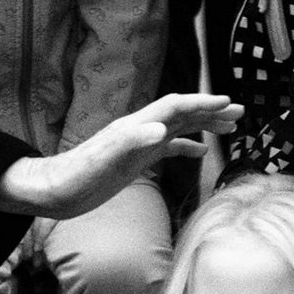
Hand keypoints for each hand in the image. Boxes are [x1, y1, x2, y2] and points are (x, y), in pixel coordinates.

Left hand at [0, 93, 241, 218]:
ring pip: (177, 128)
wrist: (54, 191)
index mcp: (135, 126)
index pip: (175, 107)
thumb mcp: (104, 161)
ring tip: (230, 127)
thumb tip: (161, 129)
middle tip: (240, 113)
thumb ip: (131, 142)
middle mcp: (139, 131)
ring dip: (203, 124)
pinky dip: (187, 147)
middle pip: (181, 113)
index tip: (228, 102)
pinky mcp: (134, 160)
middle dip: (210, 110)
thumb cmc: (76, 177)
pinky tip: (201, 152)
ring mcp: (137, 145)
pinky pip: (167, 148)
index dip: (202, 103)